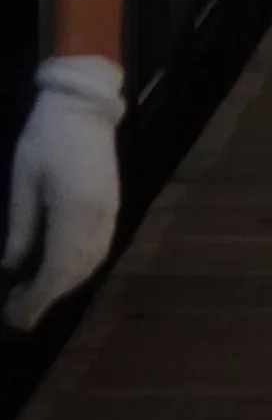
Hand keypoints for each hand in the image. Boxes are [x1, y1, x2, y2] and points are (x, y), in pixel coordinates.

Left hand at [4, 58, 123, 330]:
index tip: (13, 316)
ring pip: (91, 262)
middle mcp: (97, 216)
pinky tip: (61, 270)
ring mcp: (109, 210)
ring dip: (65, 284)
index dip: (35, 298)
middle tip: (16, 311)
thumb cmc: (46, 136)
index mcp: (73, 210)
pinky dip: (81, 267)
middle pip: (75, 271)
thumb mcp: (24, 179)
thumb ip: (20, 226)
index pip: (55, 269)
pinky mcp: (112, 203)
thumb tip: (11, 267)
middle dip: (47, 297)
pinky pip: (100, 247)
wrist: (84, 103)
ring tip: (35, 292)